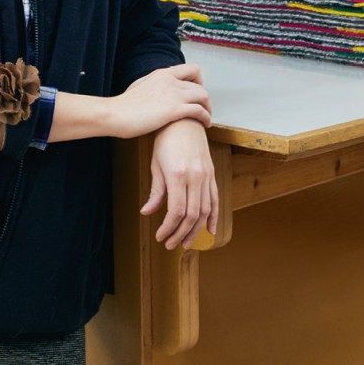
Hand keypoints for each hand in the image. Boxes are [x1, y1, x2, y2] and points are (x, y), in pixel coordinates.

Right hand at [108, 64, 209, 137]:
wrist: (114, 114)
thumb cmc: (123, 105)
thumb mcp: (140, 85)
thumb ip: (153, 84)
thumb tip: (156, 87)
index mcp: (162, 74)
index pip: (191, 68)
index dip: (198, 80)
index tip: (196, 92)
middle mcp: (170, 80)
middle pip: (199, 84)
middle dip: (204, 97)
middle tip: (203, 107)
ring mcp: (173, 94)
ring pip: (203, 96)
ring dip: (208, 107)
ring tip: (207, 117)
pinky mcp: (174, 109)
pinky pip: (199, 110)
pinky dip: (206, 117)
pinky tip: (205, 124)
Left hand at [143, 119, 215, 249]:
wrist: (184, 120)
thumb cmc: (166, 141)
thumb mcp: (156, 166)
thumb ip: (156, 192)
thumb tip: (148, 212)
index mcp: (178, 175)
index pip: (177, 210)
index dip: (169, 228)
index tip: (160, 236)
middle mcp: (196, 177)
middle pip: (192, 214)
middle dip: (181, 233)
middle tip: (170, 244)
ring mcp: (207, 175)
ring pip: (205, 210)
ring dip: (195, 230)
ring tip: (185, 242)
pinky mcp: (212, 174)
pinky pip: (215, 199)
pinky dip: (214, 217)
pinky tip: (210, 231)